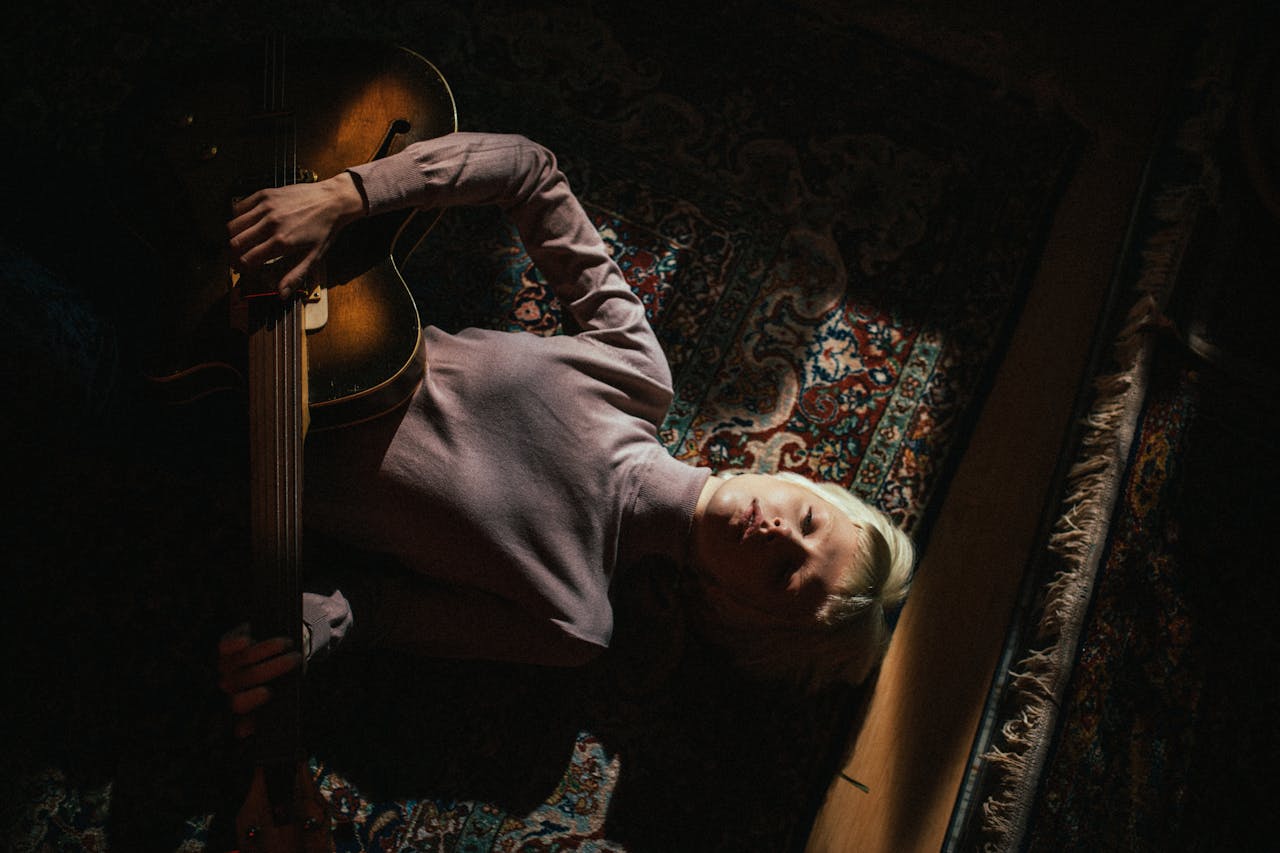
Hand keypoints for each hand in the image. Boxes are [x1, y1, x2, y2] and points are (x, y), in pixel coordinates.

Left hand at [216, 624, 302, 738]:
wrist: (284, 652)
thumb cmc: (287, 678)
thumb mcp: (288, 695)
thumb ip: (277, 712)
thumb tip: (252, 732)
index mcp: (244, 703)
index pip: (240, 707)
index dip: (250, 700)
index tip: (267, 693)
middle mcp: (232, 686)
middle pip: (244, 680)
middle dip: (271, 668)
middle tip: (294, 660)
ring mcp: (227, 666)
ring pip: (242, 660)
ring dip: (266, 650)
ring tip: (288, 644)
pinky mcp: (226, 647)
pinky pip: (225, 646)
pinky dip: (236, 642)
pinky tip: (249, 639)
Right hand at [227, 171, 365, 298]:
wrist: (332, 200)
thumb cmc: (325, 229)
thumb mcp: (314, 257)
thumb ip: (295, 276)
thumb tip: (281, 294)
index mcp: (282, 242)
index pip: (247, 259)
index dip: (241, 268)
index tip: (243, 269)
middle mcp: (271, 224)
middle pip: (235, 243)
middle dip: (233, 254)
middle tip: (238, 257)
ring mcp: (266, 207)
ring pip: (233, 225)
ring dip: (233, 236)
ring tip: (242, 242)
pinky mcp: (265, 194)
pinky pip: (239, 207)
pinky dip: (238, 217)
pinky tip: (247, 224)